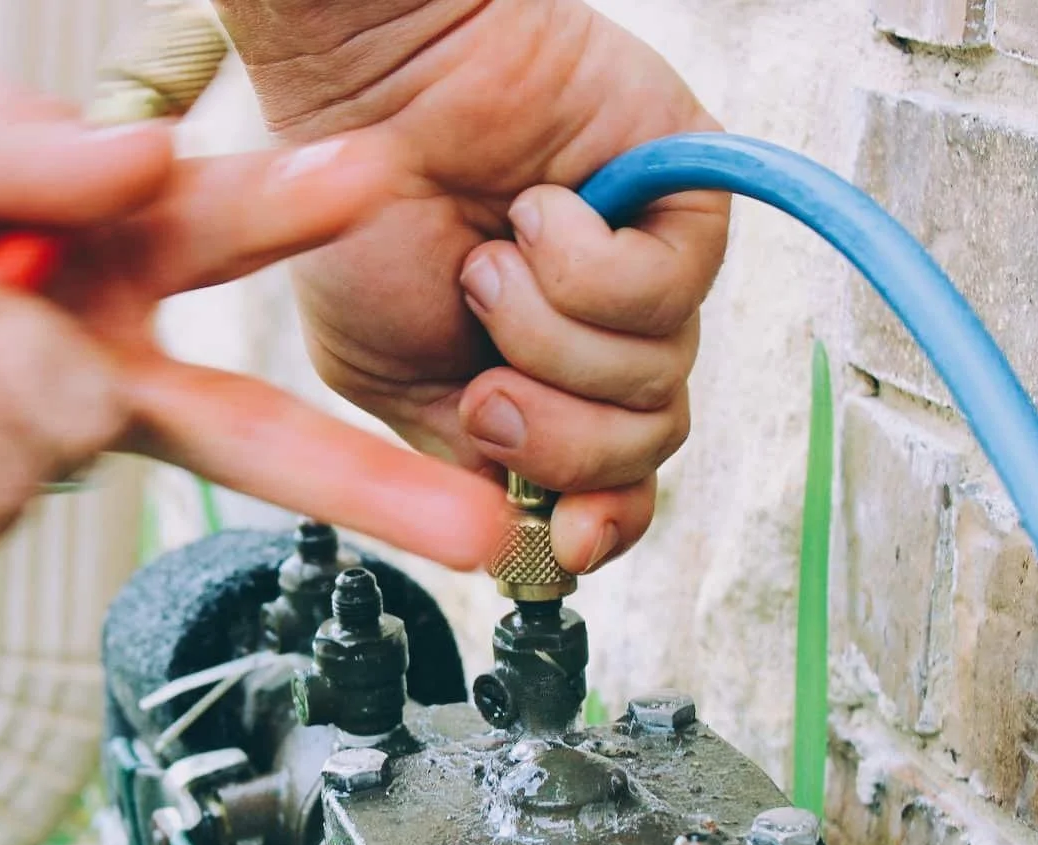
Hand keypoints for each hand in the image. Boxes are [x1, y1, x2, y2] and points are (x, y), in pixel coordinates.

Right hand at [215, 0, 729, 572]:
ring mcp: (647, 280)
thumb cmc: (356, 223)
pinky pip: (665, 295)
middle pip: (641, 454)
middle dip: (555, 436)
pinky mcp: (682, 210)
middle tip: (486, 383)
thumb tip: (529, 543)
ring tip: (489, 266)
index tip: (566, 545)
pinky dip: (582, 265)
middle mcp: (599, 344)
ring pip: (654, 385)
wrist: (366, 106)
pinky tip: (536, 212)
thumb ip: (462, 462)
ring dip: (546, 334)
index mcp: (536, 391)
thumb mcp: (387, 383)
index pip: (611, 491)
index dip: (600, 528)